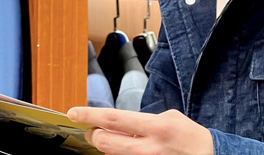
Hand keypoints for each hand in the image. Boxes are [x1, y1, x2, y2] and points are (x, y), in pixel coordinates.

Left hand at [67, 107, 213, 154]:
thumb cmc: (190, 136)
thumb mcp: (169, 118)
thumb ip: (144, 121)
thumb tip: (121, 124)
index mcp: (156, 127)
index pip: (114, 119)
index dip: (90, 115)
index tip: (73, 112)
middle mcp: (148, 147)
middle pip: (105, 142)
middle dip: (93, 134)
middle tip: (91, 129)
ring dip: (106, 145)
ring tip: (111, 137)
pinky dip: (120, 153)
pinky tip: (128, 147)